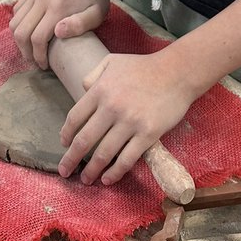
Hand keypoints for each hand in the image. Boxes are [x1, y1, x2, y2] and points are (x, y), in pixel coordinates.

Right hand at [10, 0, 109, 68]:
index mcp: (59, 6)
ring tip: (31, 48)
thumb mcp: (97, 15)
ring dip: (20, 39)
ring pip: (15, 21)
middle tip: (35, 60)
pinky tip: (31, 30)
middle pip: (21, 31)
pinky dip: (20, 24)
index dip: (38, 56)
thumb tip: (58, 32)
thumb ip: (80, 24)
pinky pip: (17, 9)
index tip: (44, 65)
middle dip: (26, 51)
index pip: (37, 38)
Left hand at [58, 48, 196, 185]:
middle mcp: (111, 107)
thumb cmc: (144, 67)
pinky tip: (108, 179)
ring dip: (91, 170)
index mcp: (100, 90)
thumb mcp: (113, 61)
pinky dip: (115, 173)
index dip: (66, 133)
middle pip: (85, 140)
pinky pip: (127, 159)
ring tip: (85, 179)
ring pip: (104, 154)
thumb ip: (93, 74)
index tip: (64, 144)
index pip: (75, 117)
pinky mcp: (148, 134)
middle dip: (71, 159)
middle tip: (64, 171)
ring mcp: (130, 122)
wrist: (177, 72)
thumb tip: (81, 90)